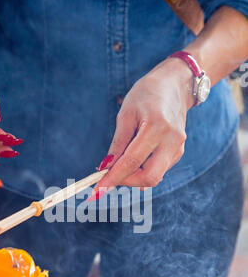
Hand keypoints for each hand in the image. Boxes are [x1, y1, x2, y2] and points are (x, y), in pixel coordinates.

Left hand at [92, 57, 193, 196]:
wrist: (175, 86)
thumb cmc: (147, 95)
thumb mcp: (126, 114)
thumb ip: (118, 144)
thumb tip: (106, 168)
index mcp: (156, 127)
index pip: (132, 161)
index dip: (113, 178)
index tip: (98, 189)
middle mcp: (171, 141)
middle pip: (149, 177)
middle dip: (127, 181)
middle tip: (110, 176)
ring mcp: (178, 148)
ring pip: (154, 177)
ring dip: (134, 176)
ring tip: (122, 160)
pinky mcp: (179, 153)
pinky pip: (159, 170)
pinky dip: (143, 170)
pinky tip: (136, 158)